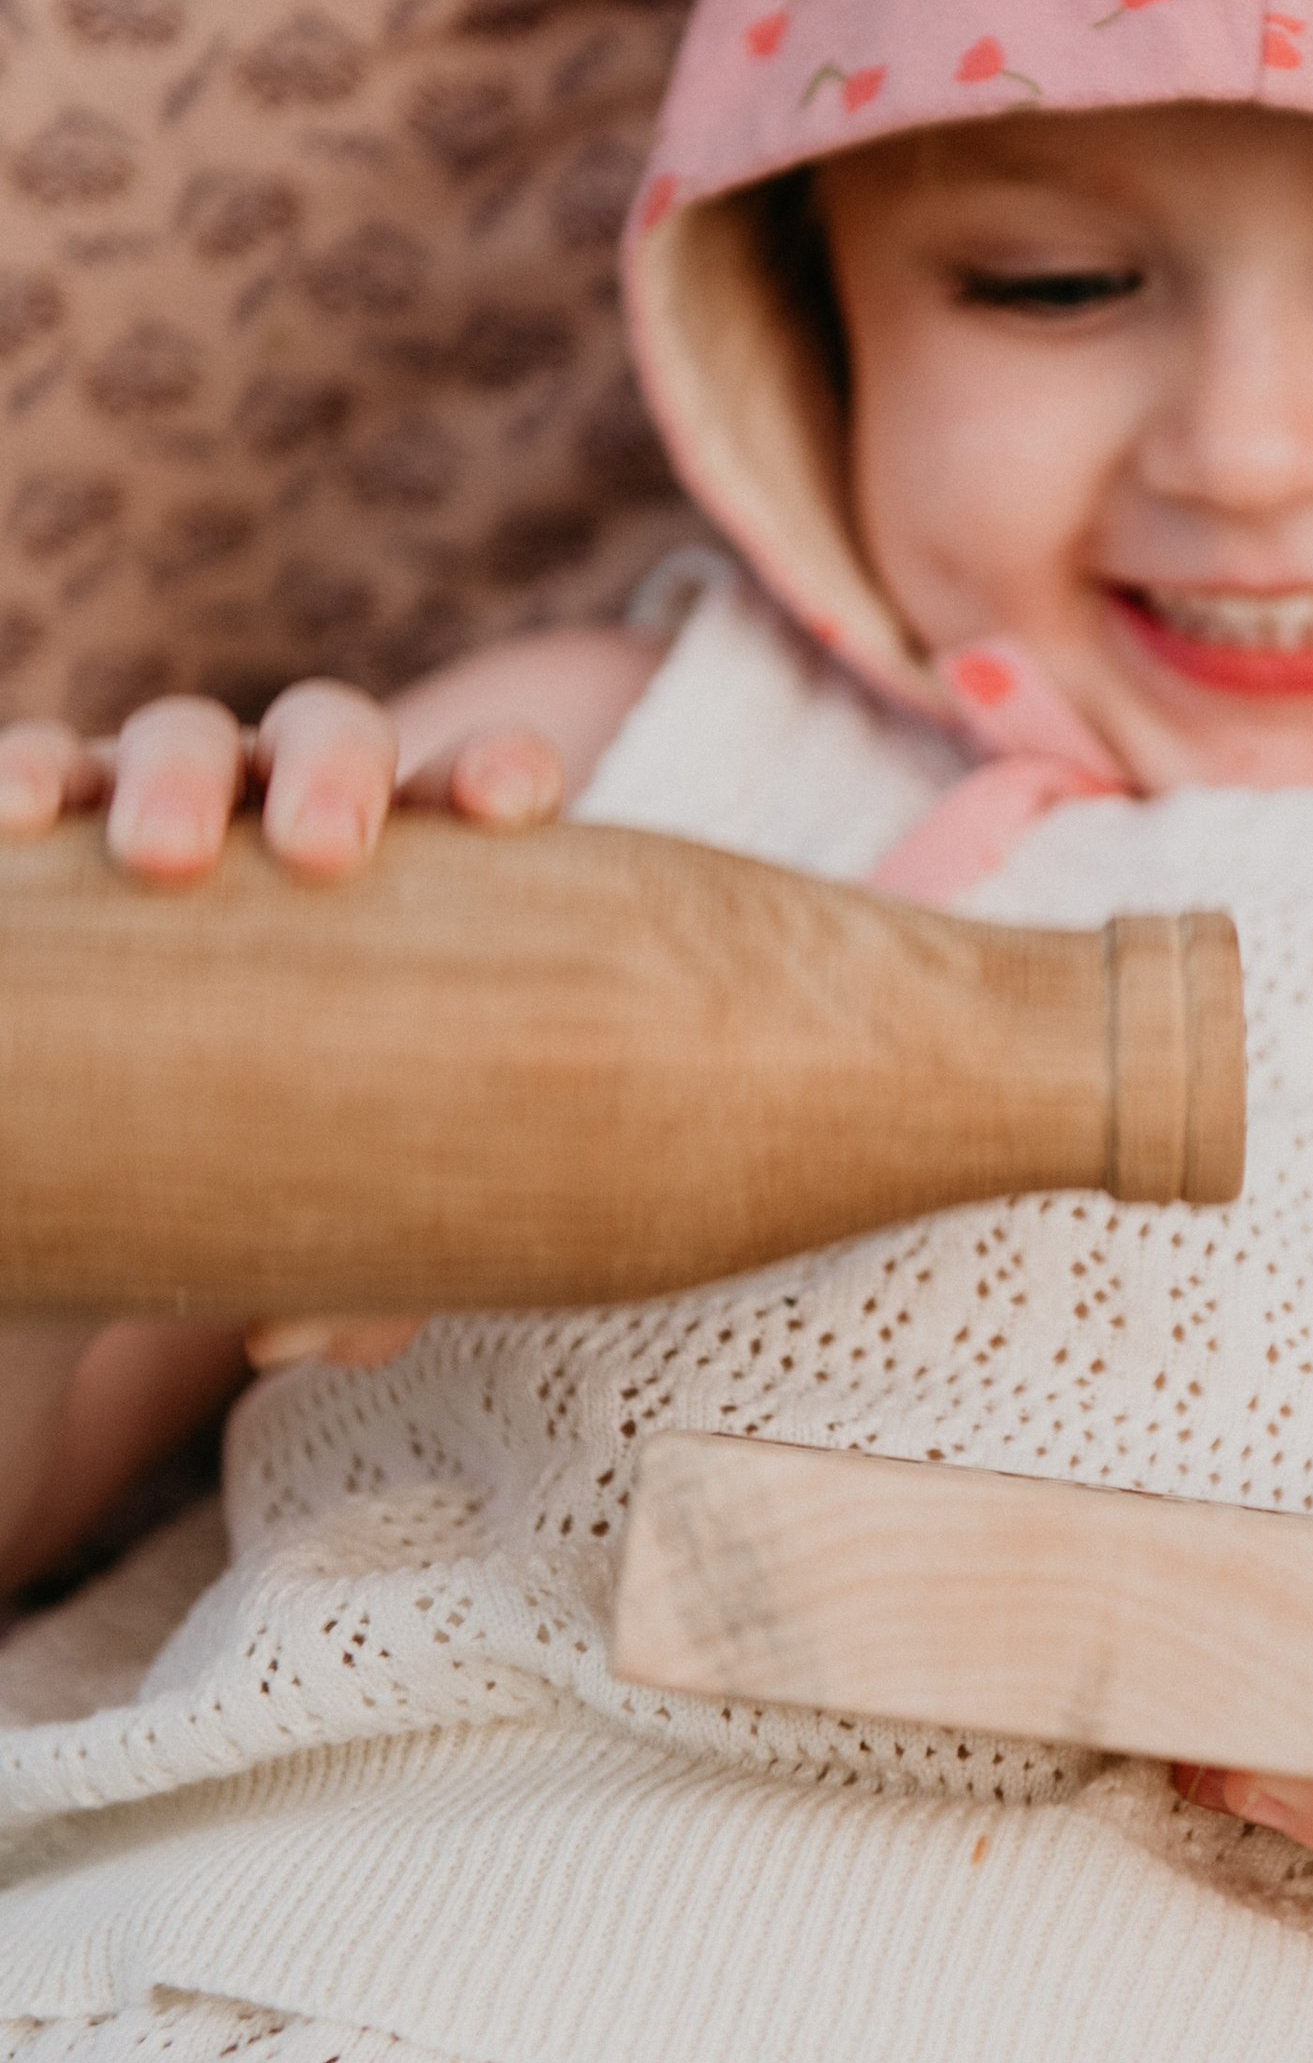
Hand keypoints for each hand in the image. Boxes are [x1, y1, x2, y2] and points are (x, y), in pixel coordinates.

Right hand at [0, 677, 566, 1371]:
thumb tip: (322, 1326)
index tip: (513, 807)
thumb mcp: (322, 1224)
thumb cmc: (263, 1178)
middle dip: (334, 771)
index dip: (496, 775)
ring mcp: (155, 819)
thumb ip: (358, 1267)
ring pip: (177, 738)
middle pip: (328, 736)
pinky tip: (14, 812)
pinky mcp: (43, 852)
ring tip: (161, 858)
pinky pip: (36, 779)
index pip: (466, 794)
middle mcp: (281, 823)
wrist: (104, 1191)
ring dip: (176, 774)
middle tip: (325, 855)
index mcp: (400, 881)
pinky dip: (26, 774)